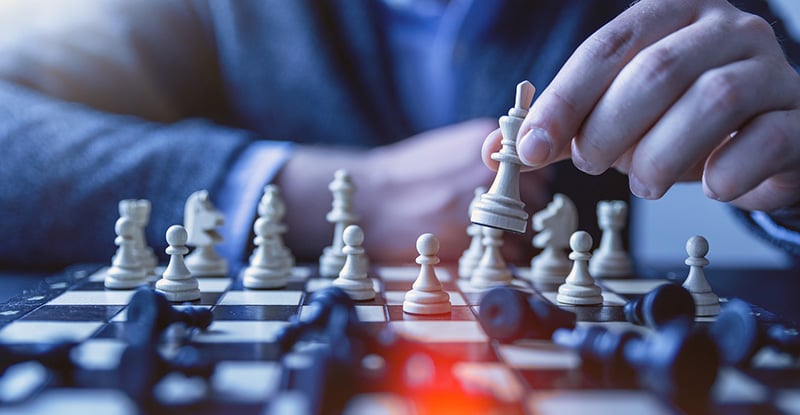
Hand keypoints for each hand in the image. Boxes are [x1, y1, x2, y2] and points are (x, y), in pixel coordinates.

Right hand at [279, 119, 548, 263]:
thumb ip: (485, 155)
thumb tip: (518, 169)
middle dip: (522, 210)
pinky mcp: (471, 236)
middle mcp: (489, 170)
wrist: (370, 199)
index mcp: (485, 142)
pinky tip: (479, 248)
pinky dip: (503, 256)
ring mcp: (482, 202)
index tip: (516, 193)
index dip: (529, 183)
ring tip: (487, 235)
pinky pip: (510, 251)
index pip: (538, 165)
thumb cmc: (405, 176)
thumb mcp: (448, 147)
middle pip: (536, 196)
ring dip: (514, 235)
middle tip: (498, 218)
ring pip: (525, 226)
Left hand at [486, 0, 799, 211]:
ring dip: (661, 156)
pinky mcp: (799, 117)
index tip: (530, 149)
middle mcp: (726, 30)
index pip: (608, 47)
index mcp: (671, 14)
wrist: (763, 138)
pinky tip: (710, 186)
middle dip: (609, 129)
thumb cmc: (679, 122)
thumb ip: (562, 128)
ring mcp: (772, 69)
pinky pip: (766, 140)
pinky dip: (727, 172)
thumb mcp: (616, 117)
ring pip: (714, 100)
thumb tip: (494, 150)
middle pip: (658, 70)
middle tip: (592, 164)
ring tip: (642, 183)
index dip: (564, 100)